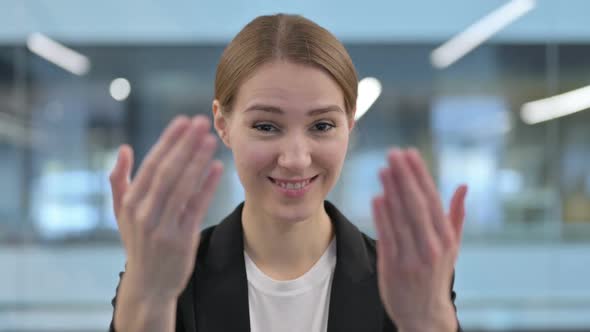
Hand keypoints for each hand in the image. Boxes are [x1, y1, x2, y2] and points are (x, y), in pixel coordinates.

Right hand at [109, 115, 223, 300]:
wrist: (149, 284)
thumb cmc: (139, 243)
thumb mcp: (123, 214)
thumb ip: (120, 181)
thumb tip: (125, 149)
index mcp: (130, 203)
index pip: (151, 165)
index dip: (169, 141)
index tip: (183, 121)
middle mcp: (143, 213)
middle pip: (167, 172)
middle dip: (185, 144)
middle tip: (201, 122)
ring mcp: (162, 227)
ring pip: (182, 187)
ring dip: (197, 160)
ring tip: (210, 139)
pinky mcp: (181, 240)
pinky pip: (196, 207)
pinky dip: (206, 187)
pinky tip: (217, 168)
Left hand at [371, 148, 466, 330]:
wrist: (424, 316)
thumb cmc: (437, 276)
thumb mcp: (452, 247)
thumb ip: (456, 215)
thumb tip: (463, 186)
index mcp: (446, 239)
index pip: (432, 200)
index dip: (420, 175)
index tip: (410, 154)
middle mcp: (431, 247)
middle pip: (415, 205)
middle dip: (404, 176)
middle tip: (393, 153)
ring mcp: (411, 257)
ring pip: (400, 218)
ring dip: (391, 191)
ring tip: (383, 169)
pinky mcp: (393, 267)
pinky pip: (387, 237)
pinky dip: (382, 216)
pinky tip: (377, 198)